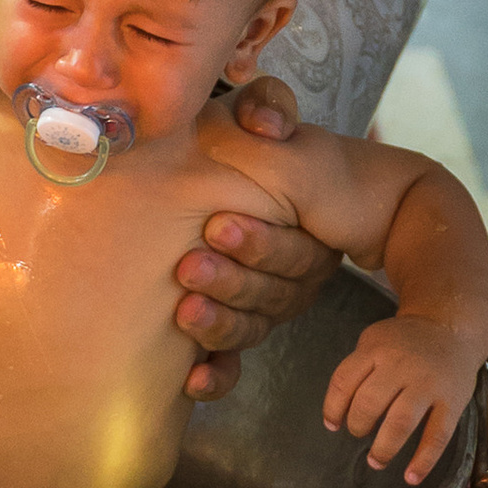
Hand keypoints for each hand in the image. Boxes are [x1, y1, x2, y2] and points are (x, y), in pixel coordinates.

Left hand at [177, 86, 336, 398]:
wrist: (223, 180)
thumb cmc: (244, 149)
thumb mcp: (258, 118)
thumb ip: (268, 107)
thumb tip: (267, 127)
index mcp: (303, 235)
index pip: (295, 253)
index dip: (260, 243)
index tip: (216, 224)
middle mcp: (287, 279)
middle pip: (272, 296)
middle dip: (232, 281)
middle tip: (189, 265)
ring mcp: (258, 310)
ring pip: (249, 330)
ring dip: (218, 325)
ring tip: (184, 312)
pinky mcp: (228, 336)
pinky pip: (230, 367)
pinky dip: (215, 377)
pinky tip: (191, 380)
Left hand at [323, 314, 480, 485]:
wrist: (451, 328)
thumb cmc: (406, 341)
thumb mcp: (375, 340)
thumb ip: (357, 369)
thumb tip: (338, 414)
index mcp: (376, 349)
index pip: (344, 381)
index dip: (333, 408)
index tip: (332, 424)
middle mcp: (401, 365)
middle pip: (369, 403)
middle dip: (358, 426)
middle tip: (359, 434)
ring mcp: (428, 383)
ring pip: (401, 422)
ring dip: (384, 448)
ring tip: (376, 461)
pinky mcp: (452, 401)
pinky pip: (437, 435)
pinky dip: (423, 460)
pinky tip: (411, 477)